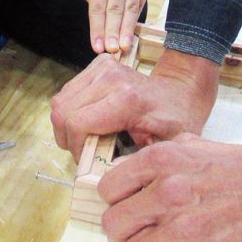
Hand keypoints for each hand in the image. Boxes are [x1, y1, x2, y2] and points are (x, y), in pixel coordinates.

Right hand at [51, 49, 219, 160]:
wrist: (181, 88)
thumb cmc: (175, 120)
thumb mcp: (160, 148)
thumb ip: (133, 162)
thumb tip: (105, 179)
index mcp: (126, 99)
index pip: (77, 123)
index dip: (75, 148)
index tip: (87, 161)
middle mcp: (110, 77)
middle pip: (62, 111)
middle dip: (67, 138)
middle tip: (82, 153)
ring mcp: (103, 66)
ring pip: (60, 100)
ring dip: (66, 124)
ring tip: (84, 139)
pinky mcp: (99, 63)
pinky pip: (69, 91)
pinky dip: (71, 110)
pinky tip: (87, 121)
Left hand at [78, 0, 150, 53]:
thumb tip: (101, 24)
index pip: (98, 5)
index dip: (97, 28)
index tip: (97, 47)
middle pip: (116, 8)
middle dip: (113, 32)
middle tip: (111, 51)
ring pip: (131, 7)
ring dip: (127, 29)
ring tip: (123, 46)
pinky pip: (141, 1)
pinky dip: (135, 18)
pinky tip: (131, 31)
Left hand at [99, 134, 241, 241]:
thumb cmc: (237, 168)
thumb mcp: (191, 144)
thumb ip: (158, 155)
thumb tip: (133, 171)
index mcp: (159, 160)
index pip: (108, 188)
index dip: (115, 199)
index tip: (126, 203)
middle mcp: (163, 193)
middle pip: (113, 224)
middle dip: (123, 229)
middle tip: (138, 228)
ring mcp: (178, 228)